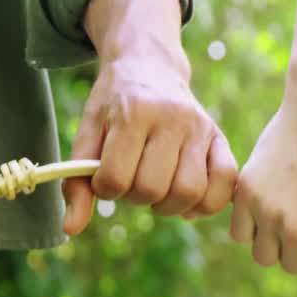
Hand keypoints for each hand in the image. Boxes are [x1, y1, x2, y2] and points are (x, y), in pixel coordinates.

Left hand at [63, 0, 236, 234]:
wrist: (149, 65)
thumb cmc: (113, 106)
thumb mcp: (87, 133)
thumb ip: (77, 182)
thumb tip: (71, 230)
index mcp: (133, 113)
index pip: (115, 179)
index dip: (105, 189)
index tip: (105, 178)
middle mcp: (172, 118)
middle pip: (153, 189)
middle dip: (136, 198)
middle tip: (132, 183)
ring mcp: (200, 128)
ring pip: (190, 192)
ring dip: (169, 205)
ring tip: (158, 192)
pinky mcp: (220, 138)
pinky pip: (226, 184)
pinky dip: (207, 204)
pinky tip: (188, 202)